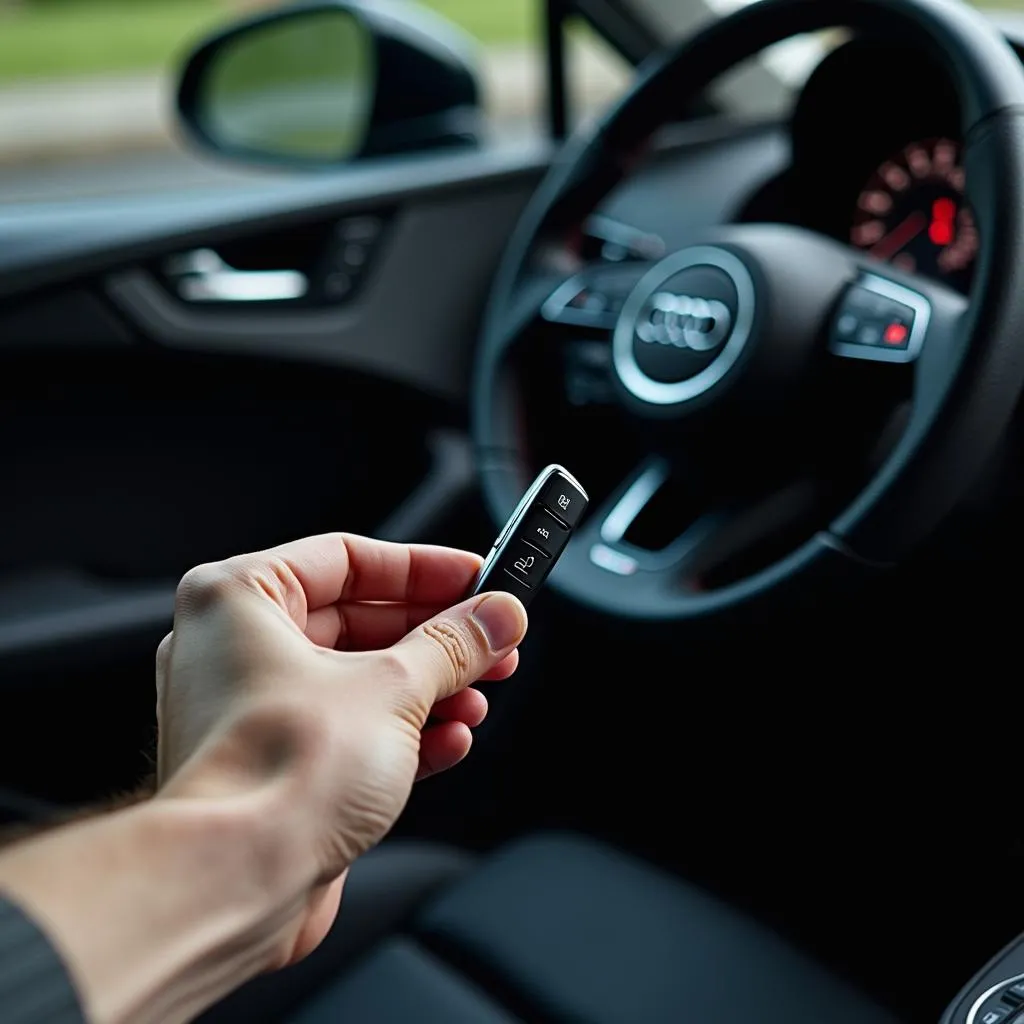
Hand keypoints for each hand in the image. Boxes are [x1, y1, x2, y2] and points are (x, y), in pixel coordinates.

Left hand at [154, 533, 526, 966]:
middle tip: (492, 639)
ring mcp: (253, 712)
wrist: (235, 885)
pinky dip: (403, 732)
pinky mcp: (276, 768)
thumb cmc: (275, 774)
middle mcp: (236, 650)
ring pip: (360, 679)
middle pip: (359, 621)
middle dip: (436, 637)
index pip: (348, 559)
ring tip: (479, 694)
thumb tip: (495, 617)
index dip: (423, 568)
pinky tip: (450, 739)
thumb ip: (453, 644)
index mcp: (240, 600)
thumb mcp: (393, 687)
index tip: (476, 580)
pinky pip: (351, 730)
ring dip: (429, 688)